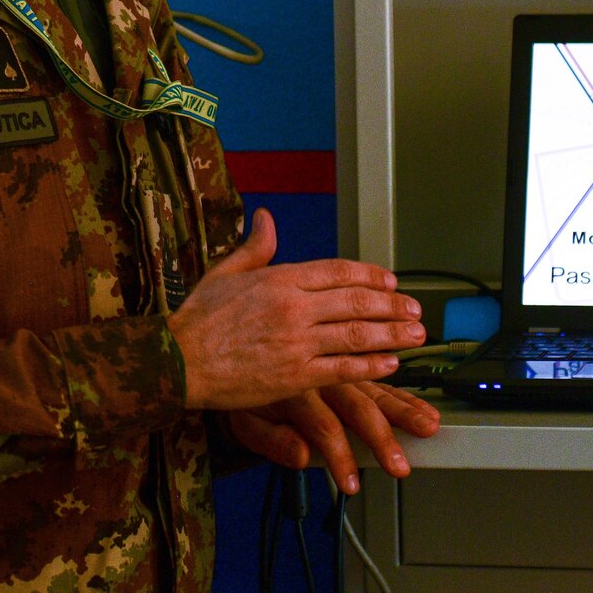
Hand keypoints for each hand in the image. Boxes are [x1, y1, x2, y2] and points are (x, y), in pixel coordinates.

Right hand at [167, 208, 425, 410]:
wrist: (176, 362)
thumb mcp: (224, 272)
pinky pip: (342, 369)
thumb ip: (254, 246)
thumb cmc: (197, 318)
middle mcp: (293, 306)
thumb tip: (265, 217)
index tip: (391, 281)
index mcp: (279, 278)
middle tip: (416, 309)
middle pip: (356, 301)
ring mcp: (296, 342)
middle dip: (392, 305)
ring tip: (416, 334)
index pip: (338, 271)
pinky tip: (390, 364)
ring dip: (392, 334)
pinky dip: (370, 366)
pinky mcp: (294, 376)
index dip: (370, 275)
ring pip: (356, 334)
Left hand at [224, 383, 441, 494]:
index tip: (350, 486)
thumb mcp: (242, 419)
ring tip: (427, 427)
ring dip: (404, 410)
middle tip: (400, 465)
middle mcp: (322, 375)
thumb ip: (270, 440)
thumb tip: (300, 456)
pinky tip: (426, 407)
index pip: (322, 426)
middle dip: (381, 438)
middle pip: (356, 406)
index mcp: (295, 388)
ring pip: (376, 389)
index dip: (338, 457)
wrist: (235, 357)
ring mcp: (340, 371)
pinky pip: (382, 379)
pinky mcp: (353, 372)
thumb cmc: (243, 395)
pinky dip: (405, 393)